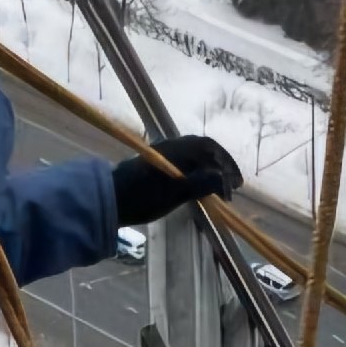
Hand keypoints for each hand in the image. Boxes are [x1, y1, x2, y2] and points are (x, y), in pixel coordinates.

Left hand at [113, 135, 239, 224]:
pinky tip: (200, 186)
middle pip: (204, 150)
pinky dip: (198, 173)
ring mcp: (163, 154)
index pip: (210, 148)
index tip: (237, 184)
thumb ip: (201, 183)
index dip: (227, 164)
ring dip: (210, 170)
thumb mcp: (175, 193)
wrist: (108, 200)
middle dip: (221, 167)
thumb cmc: (142, 197)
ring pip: (194, 156)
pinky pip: (185, 163)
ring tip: (220, 189)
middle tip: (232, 186)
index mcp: (178, 149)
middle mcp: (172, 146)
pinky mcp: (156, 165)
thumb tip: (225, 178)